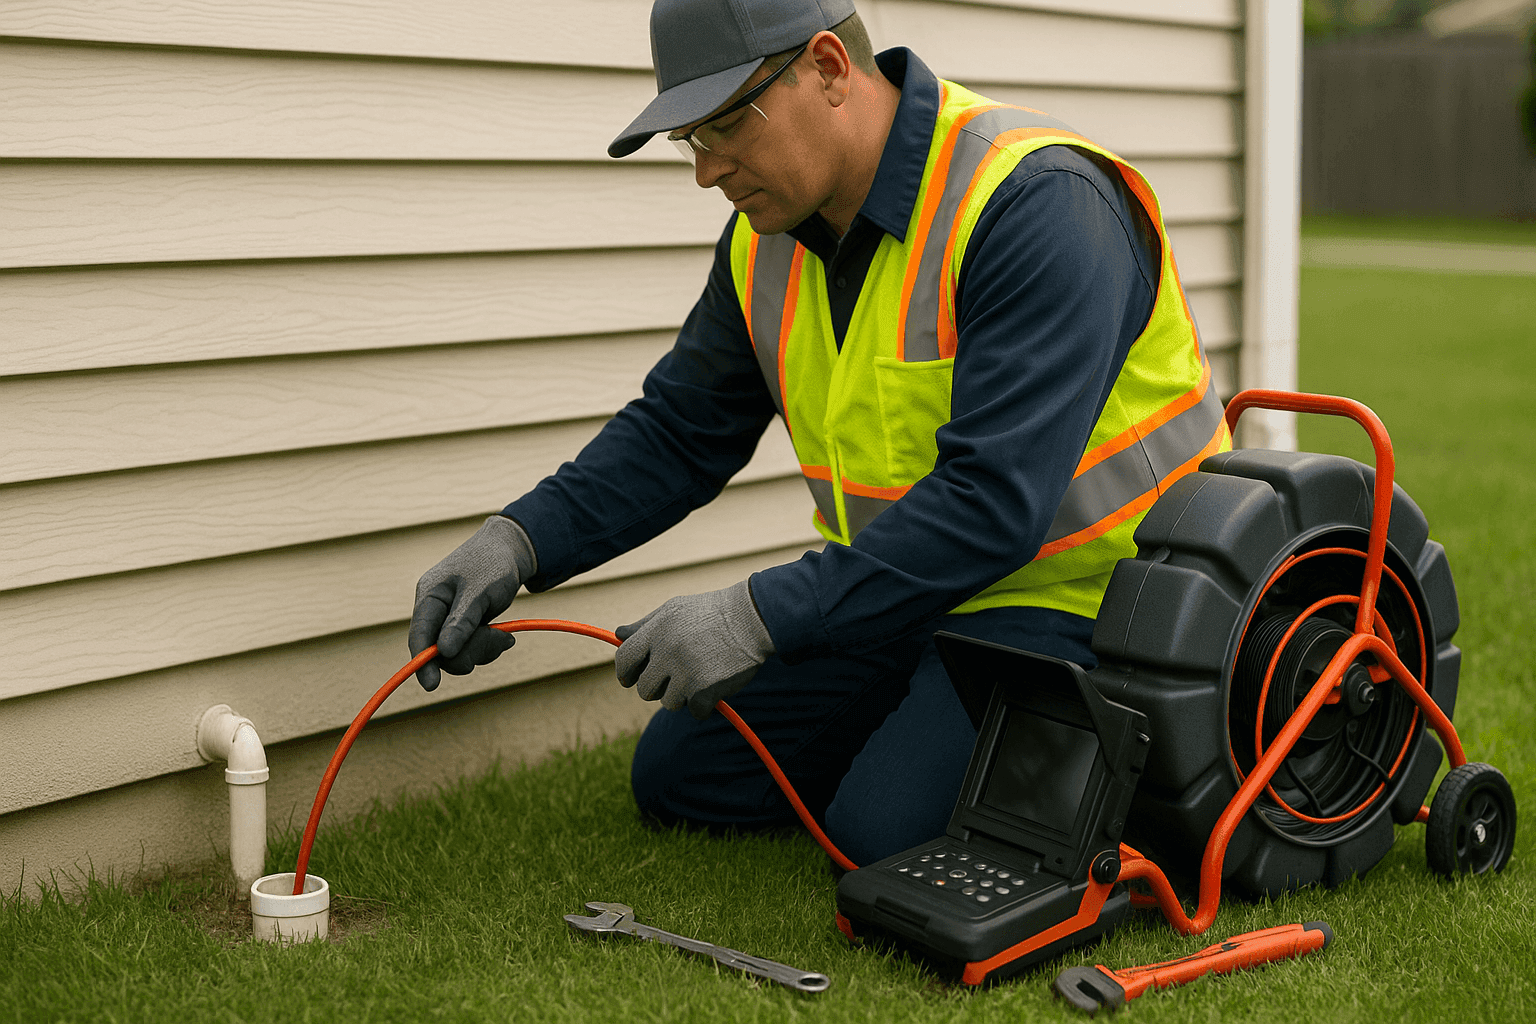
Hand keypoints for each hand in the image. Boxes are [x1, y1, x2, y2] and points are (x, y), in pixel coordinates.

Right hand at [409, 515, 536, 690]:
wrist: (511, 550)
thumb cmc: (493, 563)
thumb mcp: (479, 591)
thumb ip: (461, 621)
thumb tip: (443, 652)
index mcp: (430, 596)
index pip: (419, 634)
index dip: (422, 661)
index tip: (431, 685)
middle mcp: (435, 610)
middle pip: (441, 651)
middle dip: (471, 651)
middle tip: (500, 639)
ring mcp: (449, 620)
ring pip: (458, 653)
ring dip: (484, 649)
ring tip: (506, 636)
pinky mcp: (464, 627)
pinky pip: (470, 649)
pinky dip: (488, 646)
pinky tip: (504, 637)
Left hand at [615, 580, 774, 719]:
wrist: (754, 618)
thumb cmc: (712, 612)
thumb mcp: (675, 609)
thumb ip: (645, 624)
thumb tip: (617, 635)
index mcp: (656, 631)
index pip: (623, 660)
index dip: (625, 672)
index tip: (632, 678)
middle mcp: (667, 652)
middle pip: (644, 689)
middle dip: (658, 687)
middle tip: (677, 677)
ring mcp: (685, 674)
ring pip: (668, 703)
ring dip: (683, 695)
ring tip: (701, 675)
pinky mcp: (705, 692)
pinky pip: (694, 712)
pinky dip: (705, 704)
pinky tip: (715, 685)